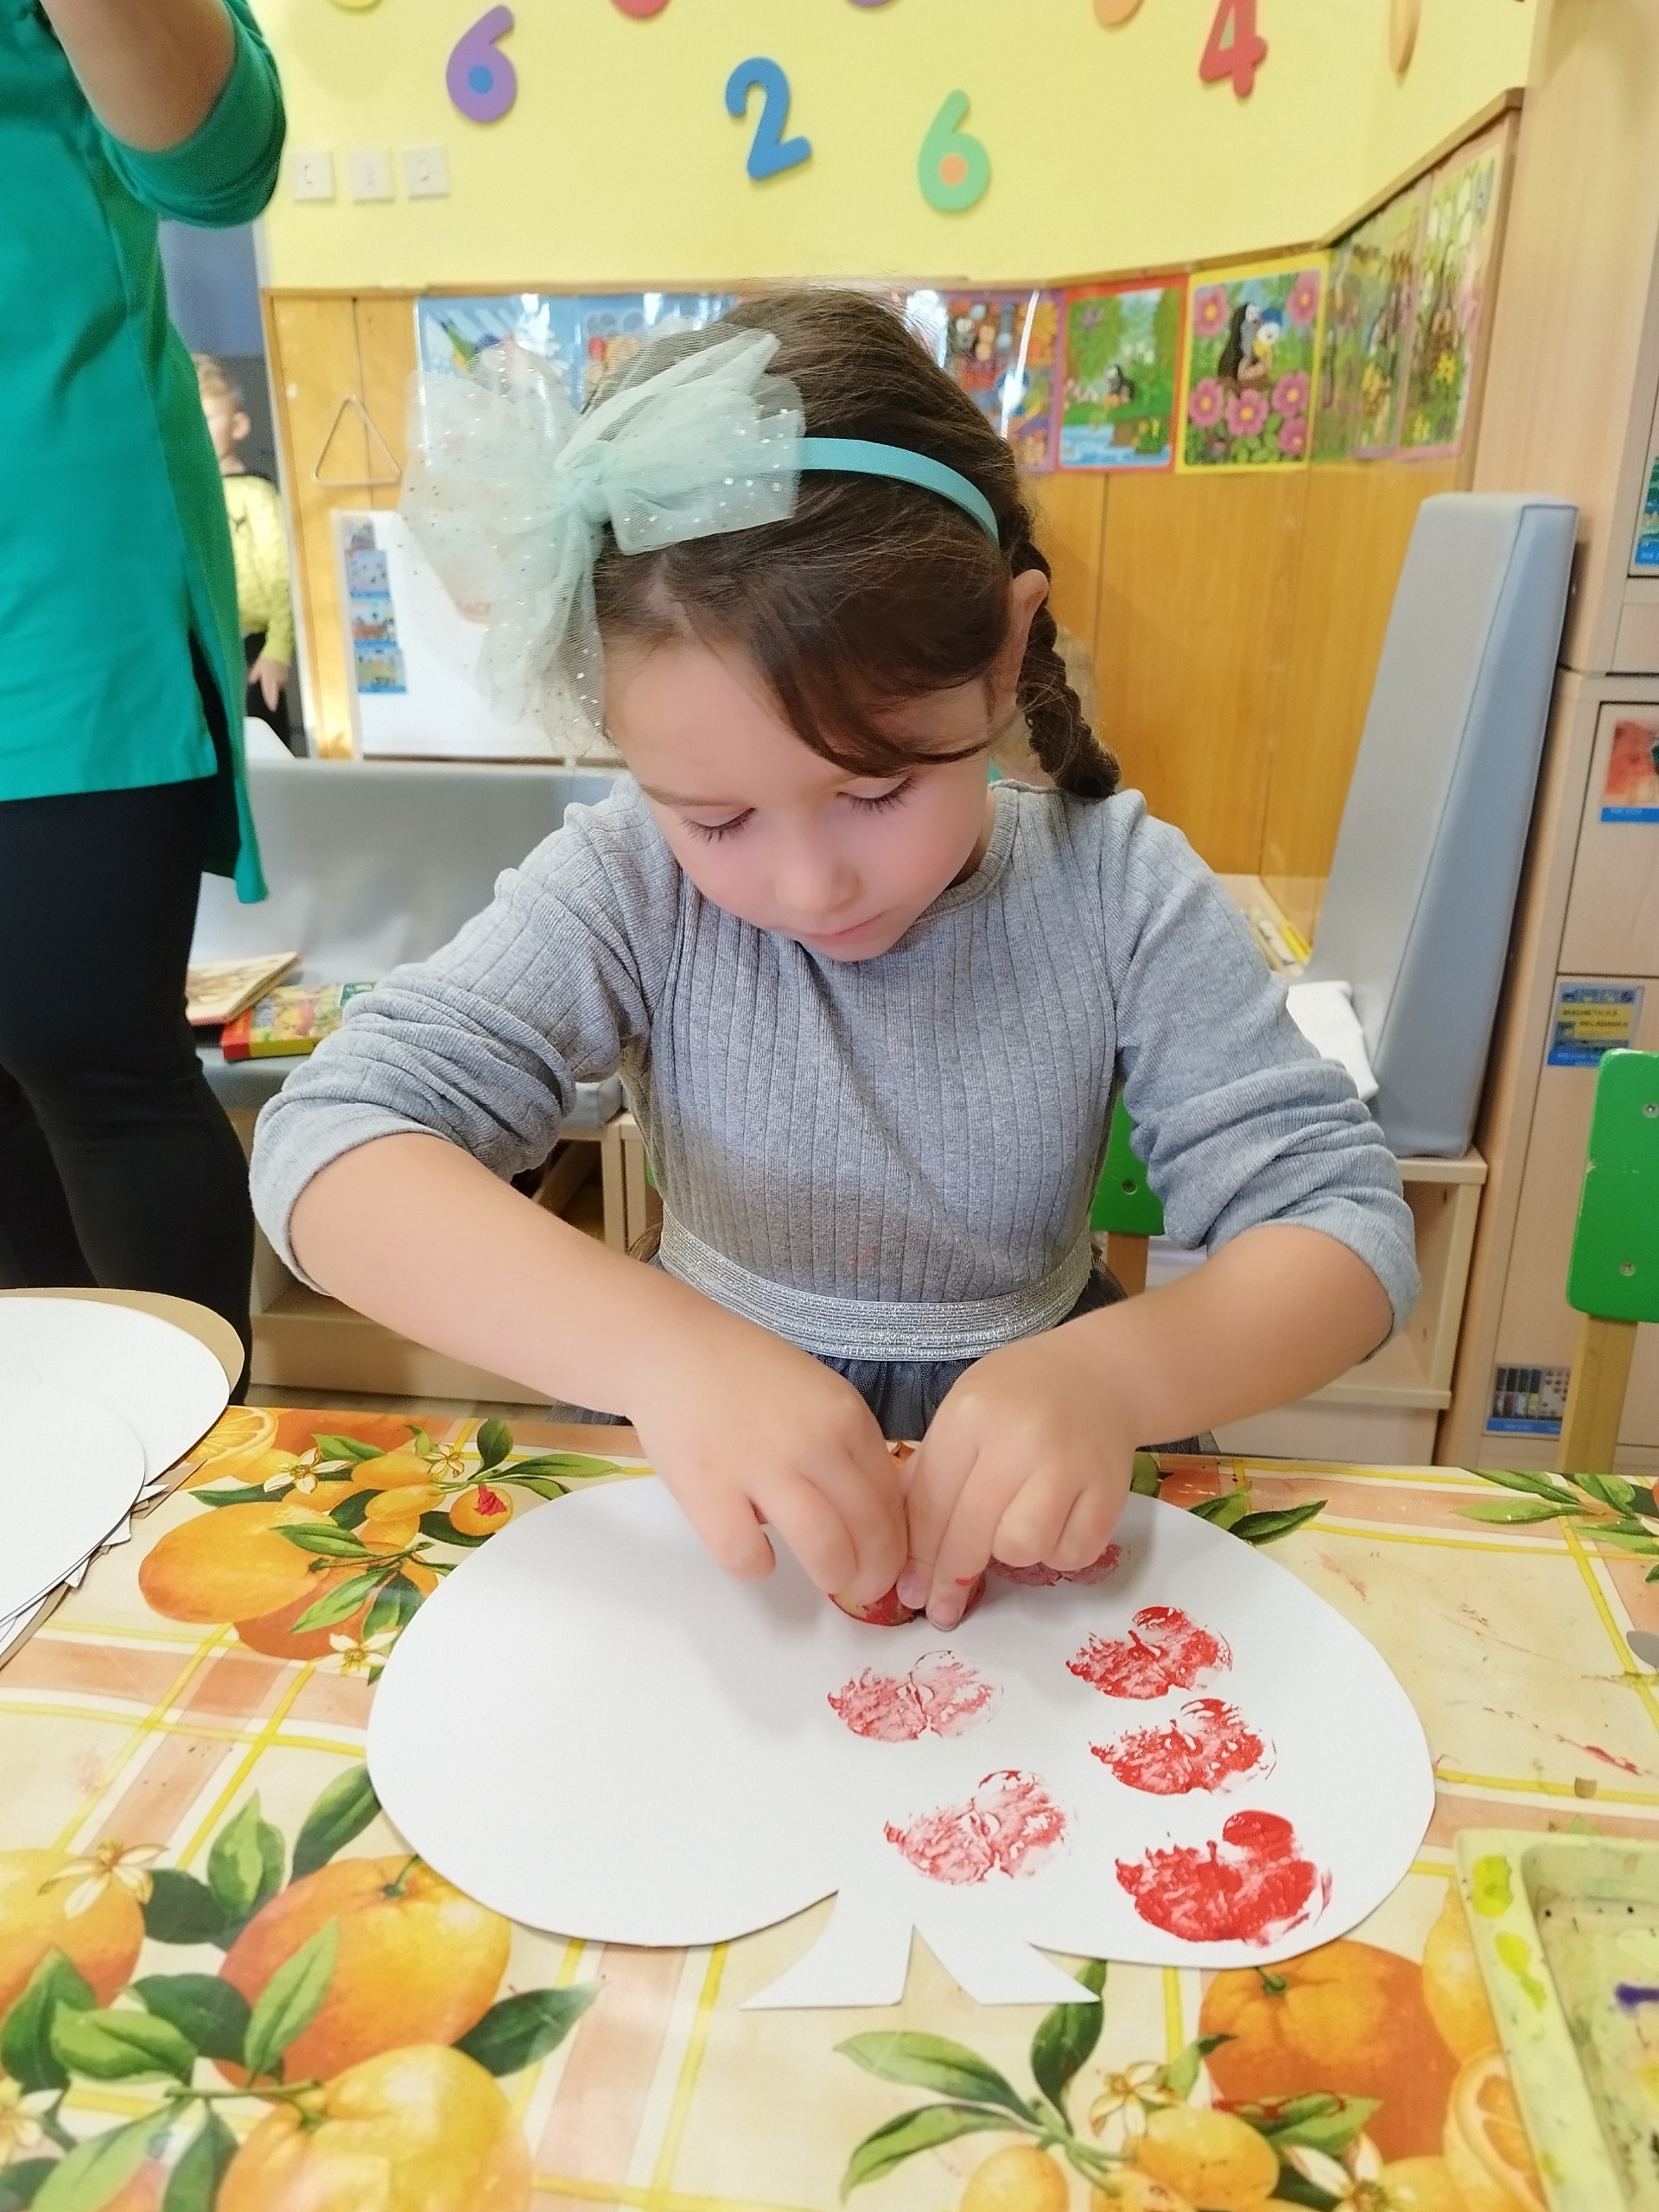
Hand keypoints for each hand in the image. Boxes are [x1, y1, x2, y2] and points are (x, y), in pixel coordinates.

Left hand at [250, 654, 287, 711]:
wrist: (278, 651)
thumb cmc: (266, 659)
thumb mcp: (257, 667)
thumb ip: (254, 675)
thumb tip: (252, 681)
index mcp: (268, 679)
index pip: (269, 692)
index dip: (271, 701)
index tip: (272, 709)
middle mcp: (277, 681)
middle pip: (275, 693)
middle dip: (273, 697)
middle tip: (270, 703)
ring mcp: (283, 679)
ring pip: (279, 688)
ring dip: (275, 690)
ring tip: (271, 690)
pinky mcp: (286, 676)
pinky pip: (282, 683)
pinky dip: (278, 684)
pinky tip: (275, 682)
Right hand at [624, 1304, 905, 1606]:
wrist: (671, 1349)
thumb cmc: (744, 1372)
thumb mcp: (817, 1392)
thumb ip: (845, 1444)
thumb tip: (868, 1513)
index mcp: (847, 1417)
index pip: (893, 1498)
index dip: (897, 1540)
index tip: (887, 1558)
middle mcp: (815, 1443)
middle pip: (870, 1532)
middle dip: (875, 1573)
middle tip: (863, 1586)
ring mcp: (762, 1468)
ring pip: (825, 1551)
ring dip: (832, 1576)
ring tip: (825, 1578)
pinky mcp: (709, 1493)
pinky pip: (749, 1557)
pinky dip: (757, 1566)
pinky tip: (754, 1551)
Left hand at [898, 1321, 1137, 1628]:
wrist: (1098, 1375)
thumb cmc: (1018, 1397)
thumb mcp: (963, 1413)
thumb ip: (931, 1472)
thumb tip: (903, 1551)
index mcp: (972, 1415)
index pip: (931, 1502)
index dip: (917, 1556)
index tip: (907, 1593)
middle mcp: (1020, 1438)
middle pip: (971, 1532)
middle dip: (950, 1579)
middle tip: (941, 1608)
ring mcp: (1069, 1464)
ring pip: (1021, 1548)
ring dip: (1012, 1554)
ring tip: (1014, 1528)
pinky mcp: (1110, 1490)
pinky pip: (1071, 1555)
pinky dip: (1058, 1553)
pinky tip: (1054, 1524)